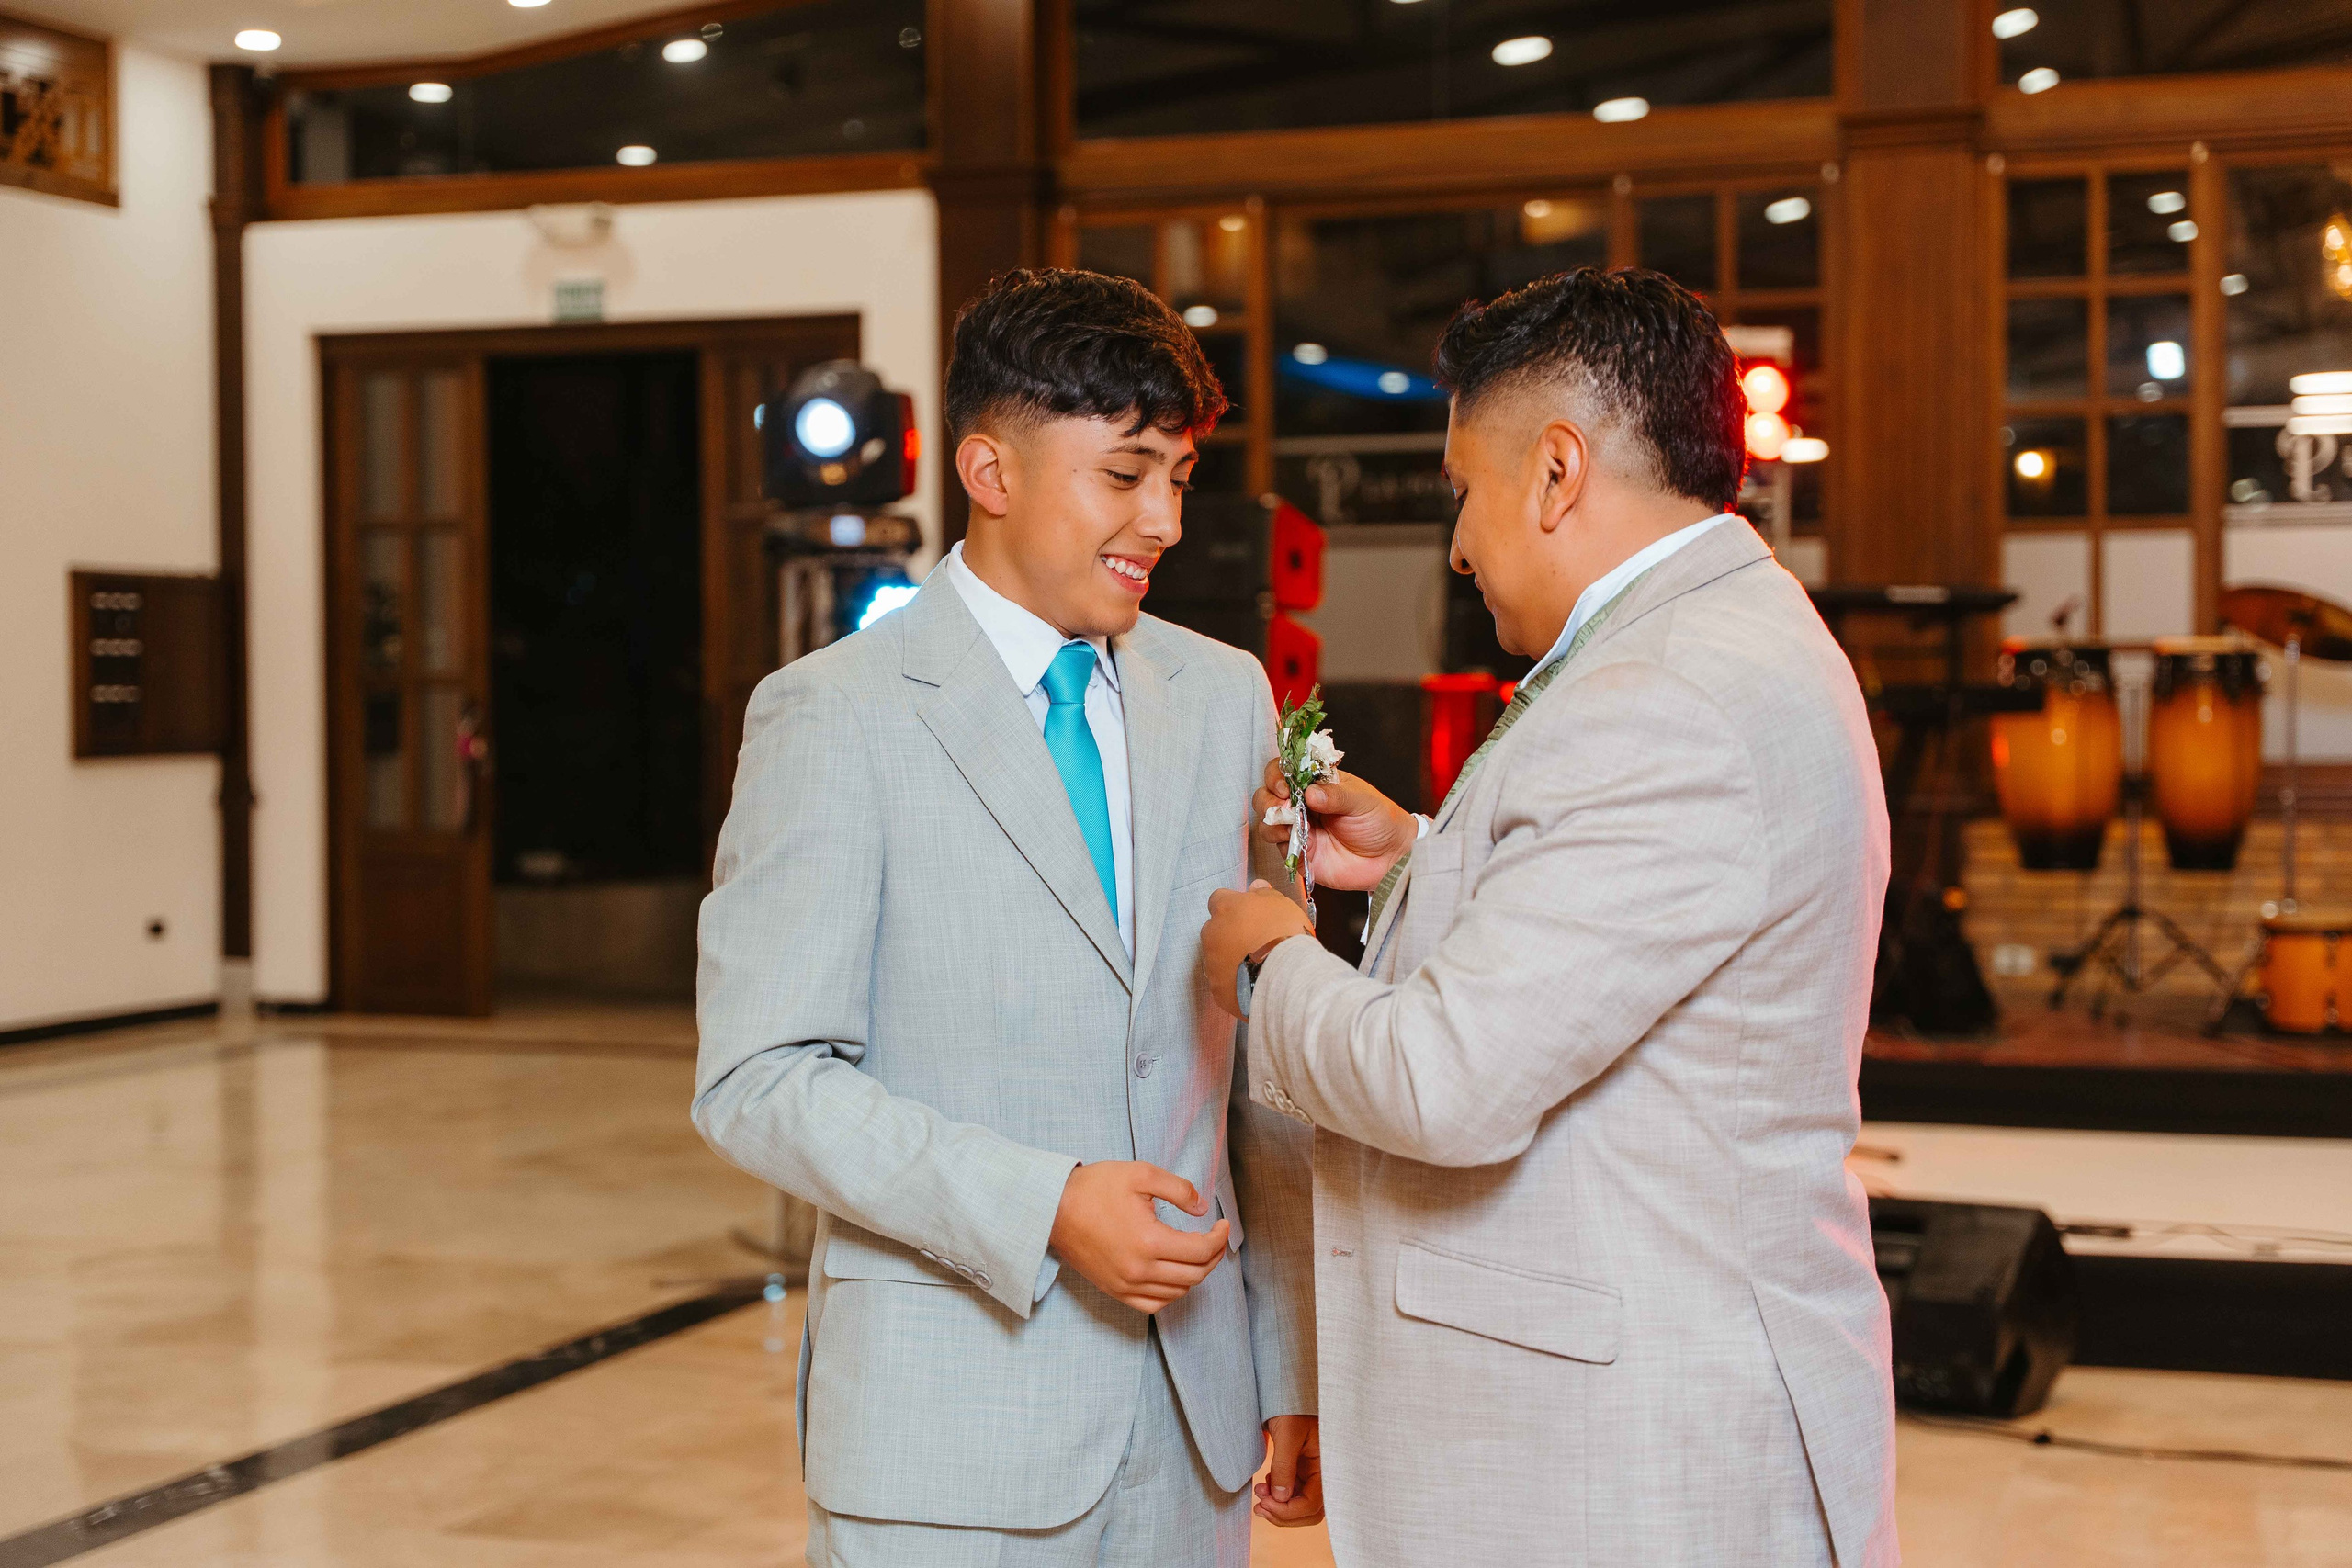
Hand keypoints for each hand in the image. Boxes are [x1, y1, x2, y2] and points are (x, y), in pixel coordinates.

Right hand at [1049, 1161, 1229, 1314]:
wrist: (1052, 1207)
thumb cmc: (1095, 1188)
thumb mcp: (1141, 1174)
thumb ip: (1178, 1189)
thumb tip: (1202, 1207)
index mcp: (1149, 1241)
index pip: (1201, 1250)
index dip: (1219, 1237)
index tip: (1222, 1224)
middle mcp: (1139, 1270)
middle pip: (1194, 1275)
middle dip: (1212, 1256)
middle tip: (1214, 1237)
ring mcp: (1126, 1285)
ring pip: (1177, 1292)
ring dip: (1195, 1274)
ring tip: (1196, 1252)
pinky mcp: (1114, 1290)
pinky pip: (1154, 1305)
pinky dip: (1171, 1293)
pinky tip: (1174, 1275)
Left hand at [1201, 881, 1314, 1018]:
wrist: (1285, 976)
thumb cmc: (1284, 934)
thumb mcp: (1280, 904)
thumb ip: (1263, 894)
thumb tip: (1256, 887)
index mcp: (1224, 909)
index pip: (1219, 899)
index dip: (1233, 906)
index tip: (1247, 913)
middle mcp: (1211, 934)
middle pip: (1215, 930)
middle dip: (1229, 933)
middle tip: (1254, 940)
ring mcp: (1212, 964)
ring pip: (1217, 957)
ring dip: (1231, 958)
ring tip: (1257, 965)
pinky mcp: (1218, 990)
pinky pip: (1224, 982)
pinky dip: (1235, 981)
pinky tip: (1254, 982)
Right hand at [1254, 757, 1417, 890]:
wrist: (1390, 858)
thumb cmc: (1380, 821)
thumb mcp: (1361, 801)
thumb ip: (1335, 795)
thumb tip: (1309, 792)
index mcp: (1317, 784)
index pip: (1285, 770)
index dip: (1277, 775)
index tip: (1285, 786)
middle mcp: (1303, 804)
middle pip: (1267, 794)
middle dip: (1269, 799)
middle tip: (1285, 805)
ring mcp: (1298, 828)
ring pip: (1267, 820)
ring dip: (1271, 820)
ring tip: (1289, 823)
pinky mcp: (1299, 852)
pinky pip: (1277, 846)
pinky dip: (1279, 841)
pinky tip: (1294, 838)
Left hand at [1255, 1415, 1323, 1526]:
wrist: (1287, 1391)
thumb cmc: (1292, 1406)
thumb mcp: (1288, 1434)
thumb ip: (1284, 1467)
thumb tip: (1279, 1498)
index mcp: (1327, 1465)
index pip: (1313, 1504)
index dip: (1288, 1510)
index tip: (1264, 1503)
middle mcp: (1322, 1473)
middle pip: (1309, 1511)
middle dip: (1283, 1514)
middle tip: (1259, 1506)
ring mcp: (1312, 1473)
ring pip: (1299, 1506)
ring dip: (1278, 1506)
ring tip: (1259, 1492)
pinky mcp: (1301, 1470)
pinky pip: (1292, 1493)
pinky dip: (1276, 1496)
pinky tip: (1265, 1483)